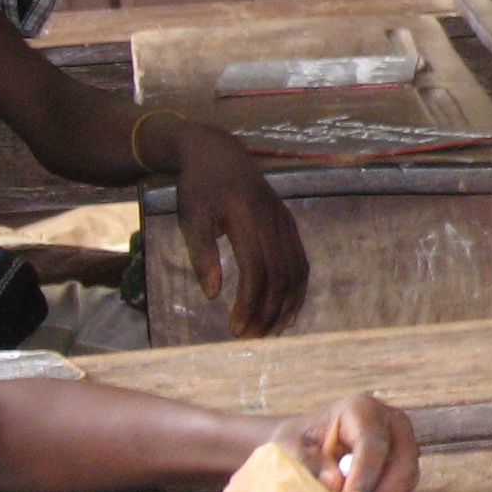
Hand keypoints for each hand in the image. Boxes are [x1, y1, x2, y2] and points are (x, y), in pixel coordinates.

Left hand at [166, 123, 310, 337]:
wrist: (218, 154)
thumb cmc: (198, 188)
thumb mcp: (191, 218)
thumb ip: (202, 255)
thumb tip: (213, 295)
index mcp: (248, 220)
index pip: (256, 270)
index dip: (249, 302)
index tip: (235, 329)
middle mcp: (273, 222)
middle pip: (280, 275)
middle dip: (268, 311)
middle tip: (252, 338)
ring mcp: (285, 223)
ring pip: (296, 270)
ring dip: (287, 304)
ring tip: (272, 331)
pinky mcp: (289, 224)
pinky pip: (300, 261)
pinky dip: (298, 288)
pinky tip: (290, 308)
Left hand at [274, 393, 419, 491]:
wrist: (307, 441)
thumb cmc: (298, 442)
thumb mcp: (291, 448)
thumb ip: (310, 464)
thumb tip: (335, 483)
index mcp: (362, 408)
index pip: (372, 444)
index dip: (364, 475)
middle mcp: (390, 420)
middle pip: (401, 460)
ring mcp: (402, 439)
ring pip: (407, 476)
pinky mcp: (404, 459)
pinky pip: (404, 486)